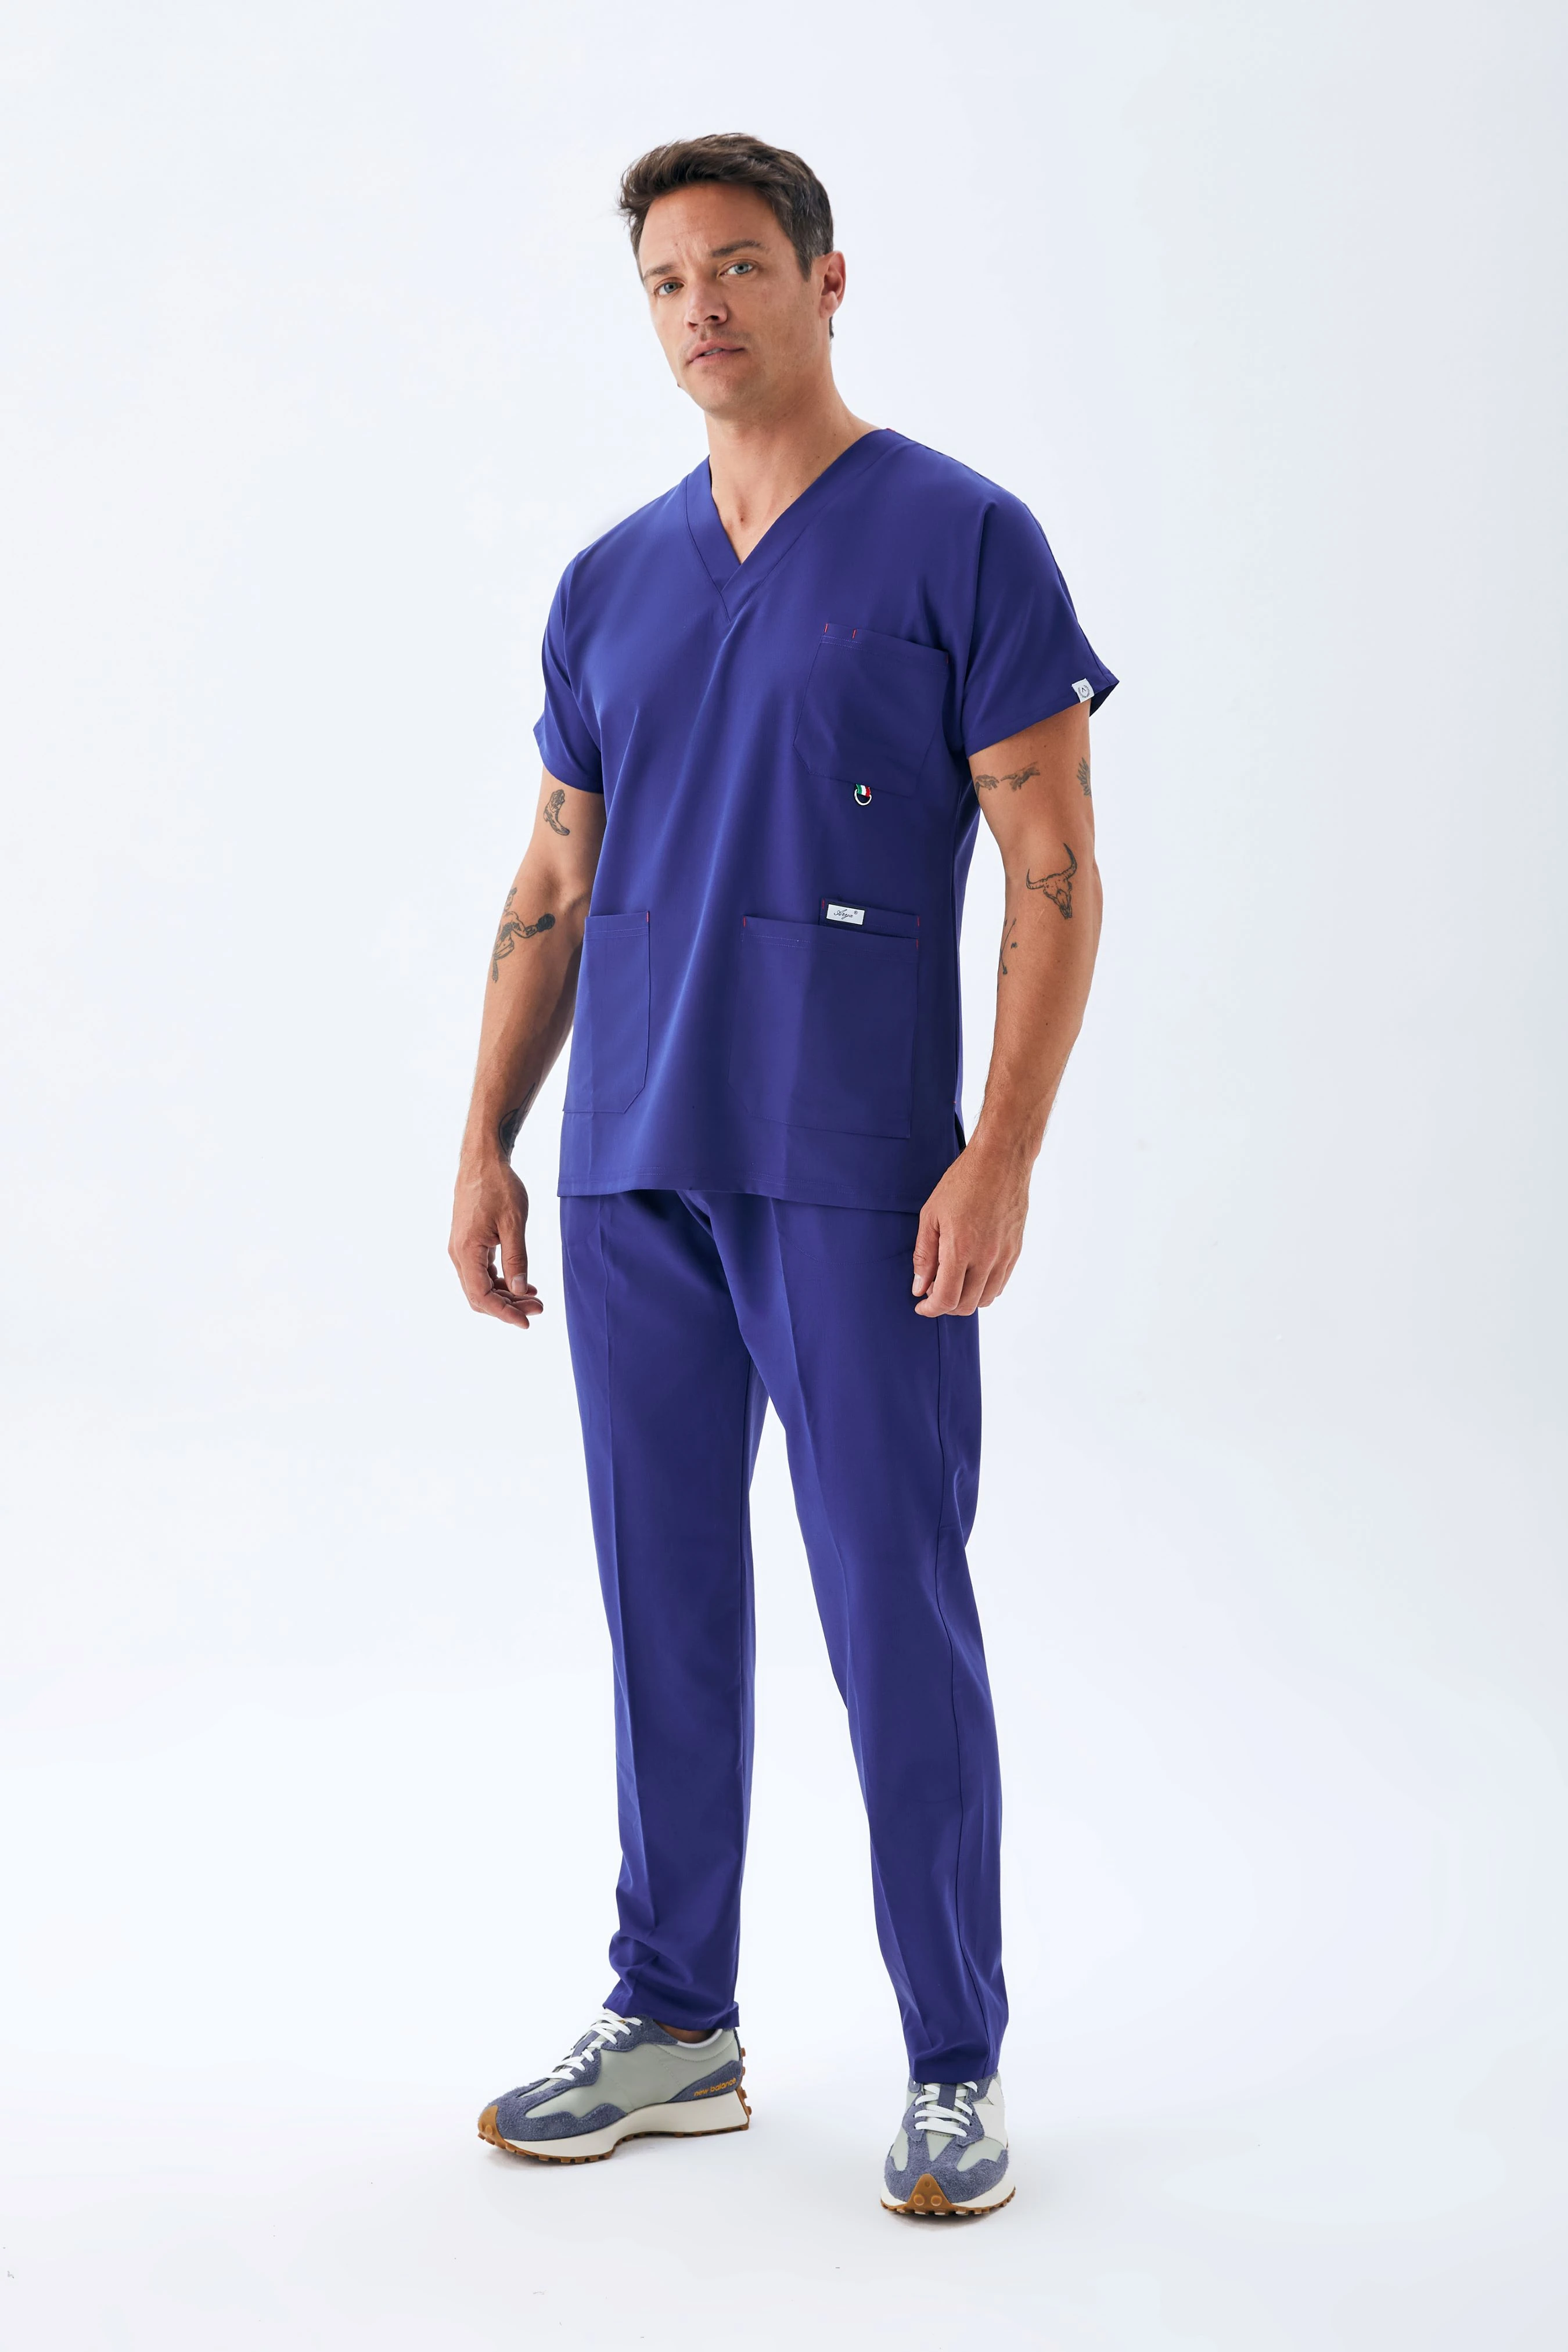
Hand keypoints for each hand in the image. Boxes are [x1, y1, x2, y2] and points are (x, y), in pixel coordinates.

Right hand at [449, 1152, 542, 1327]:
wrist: (482, 1160)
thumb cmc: (498, 1185)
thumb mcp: (513, 1223)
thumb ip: (517, 1259)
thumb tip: (521, 1291)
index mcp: (466, 1250)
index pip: (481, 1296)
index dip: (503, 1313)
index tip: (526, 1322)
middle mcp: (459, 1254)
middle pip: (479, 1295)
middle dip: (508, 1306)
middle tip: (539, 1309)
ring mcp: (462, 1249)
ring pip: (481, 1286)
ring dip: (506, 1295)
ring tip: (535, 1299)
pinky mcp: (469, 1243)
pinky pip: (482, 1272)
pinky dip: (502, 1282)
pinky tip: (524, 1284)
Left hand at [911, 1137, 1031, 1316]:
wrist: (1000, 1160)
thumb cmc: (962, 1182)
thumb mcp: (931, 1216)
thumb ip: (924, 1255)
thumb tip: (919, 1287)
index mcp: (960, 1249)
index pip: (946, 1299)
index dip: (930, 1309)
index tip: (921, 1305)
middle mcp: (986, 1258)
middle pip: (966, 1305)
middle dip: (946, 1306)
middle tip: (933, 1291)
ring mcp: (1004, 1256)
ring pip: (986, 1299)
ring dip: (966, 1299)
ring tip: (952, 1281)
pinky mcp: (1016, 1250)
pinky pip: (1001, 1283)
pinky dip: (984, 1288)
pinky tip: (971, 1273)